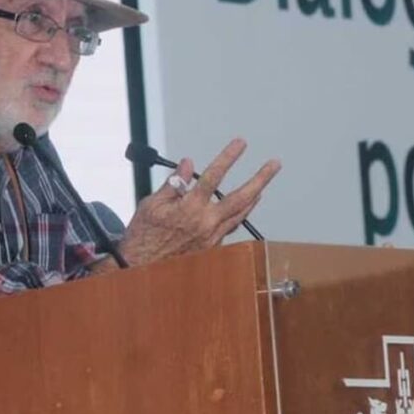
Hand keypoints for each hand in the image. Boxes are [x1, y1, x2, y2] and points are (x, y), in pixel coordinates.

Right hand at [118, 138, 280, 266]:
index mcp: (190, 208)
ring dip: (254, 197)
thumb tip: (188, 164)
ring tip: (262, 185)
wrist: (140, 268)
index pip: (214, 176)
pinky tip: (242, 207)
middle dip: (260, 179)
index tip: (240, 144)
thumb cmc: (143, 237)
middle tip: (273, 165)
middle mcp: (206, 223)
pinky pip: (231, 227)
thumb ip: (174, 183)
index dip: (228, 157)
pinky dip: (239, 215)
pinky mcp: (212, 248)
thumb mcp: (152, 204)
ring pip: (241, 214)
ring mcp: (212, 237)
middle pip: (241, 197)